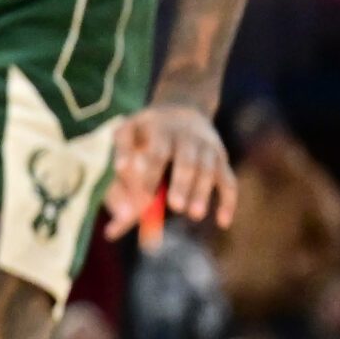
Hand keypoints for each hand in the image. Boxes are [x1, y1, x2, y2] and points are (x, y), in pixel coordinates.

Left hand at [104, 102, 237, 239]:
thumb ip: (117, 185)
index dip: (151, 173)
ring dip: (202, 192)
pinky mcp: (222, 158)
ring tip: (193, 215)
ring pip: (209, 170)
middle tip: (174, 206)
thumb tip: (111, 231)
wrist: (181, 107)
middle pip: (187, 160)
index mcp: (158, 128)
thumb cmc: (143, 136)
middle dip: (182, 183)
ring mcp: (207, 147)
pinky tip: (222, 222)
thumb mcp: (125, 145)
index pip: (157, 151)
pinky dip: (228, 201)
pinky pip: (229, 181)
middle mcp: (186, 135)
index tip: (144, 195)